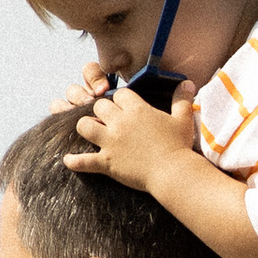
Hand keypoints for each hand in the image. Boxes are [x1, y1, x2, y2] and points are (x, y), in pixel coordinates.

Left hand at [61, 77, 200, 194]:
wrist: (173, 173)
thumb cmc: (179, 146)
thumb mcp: (183, 120)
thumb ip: (182, 100)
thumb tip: (189, 84)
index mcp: (137, 109)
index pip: (120, 94)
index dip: (122, 101)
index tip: (127, 109)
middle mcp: (120, 122)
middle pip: (99, 106)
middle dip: (102, 112)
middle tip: (109, 121)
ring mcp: (111, 142)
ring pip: (84, 126)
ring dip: (86, 128)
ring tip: (91, 133)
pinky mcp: (107, 162)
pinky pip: (83, 161)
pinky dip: (75, 161)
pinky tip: (68, 160)